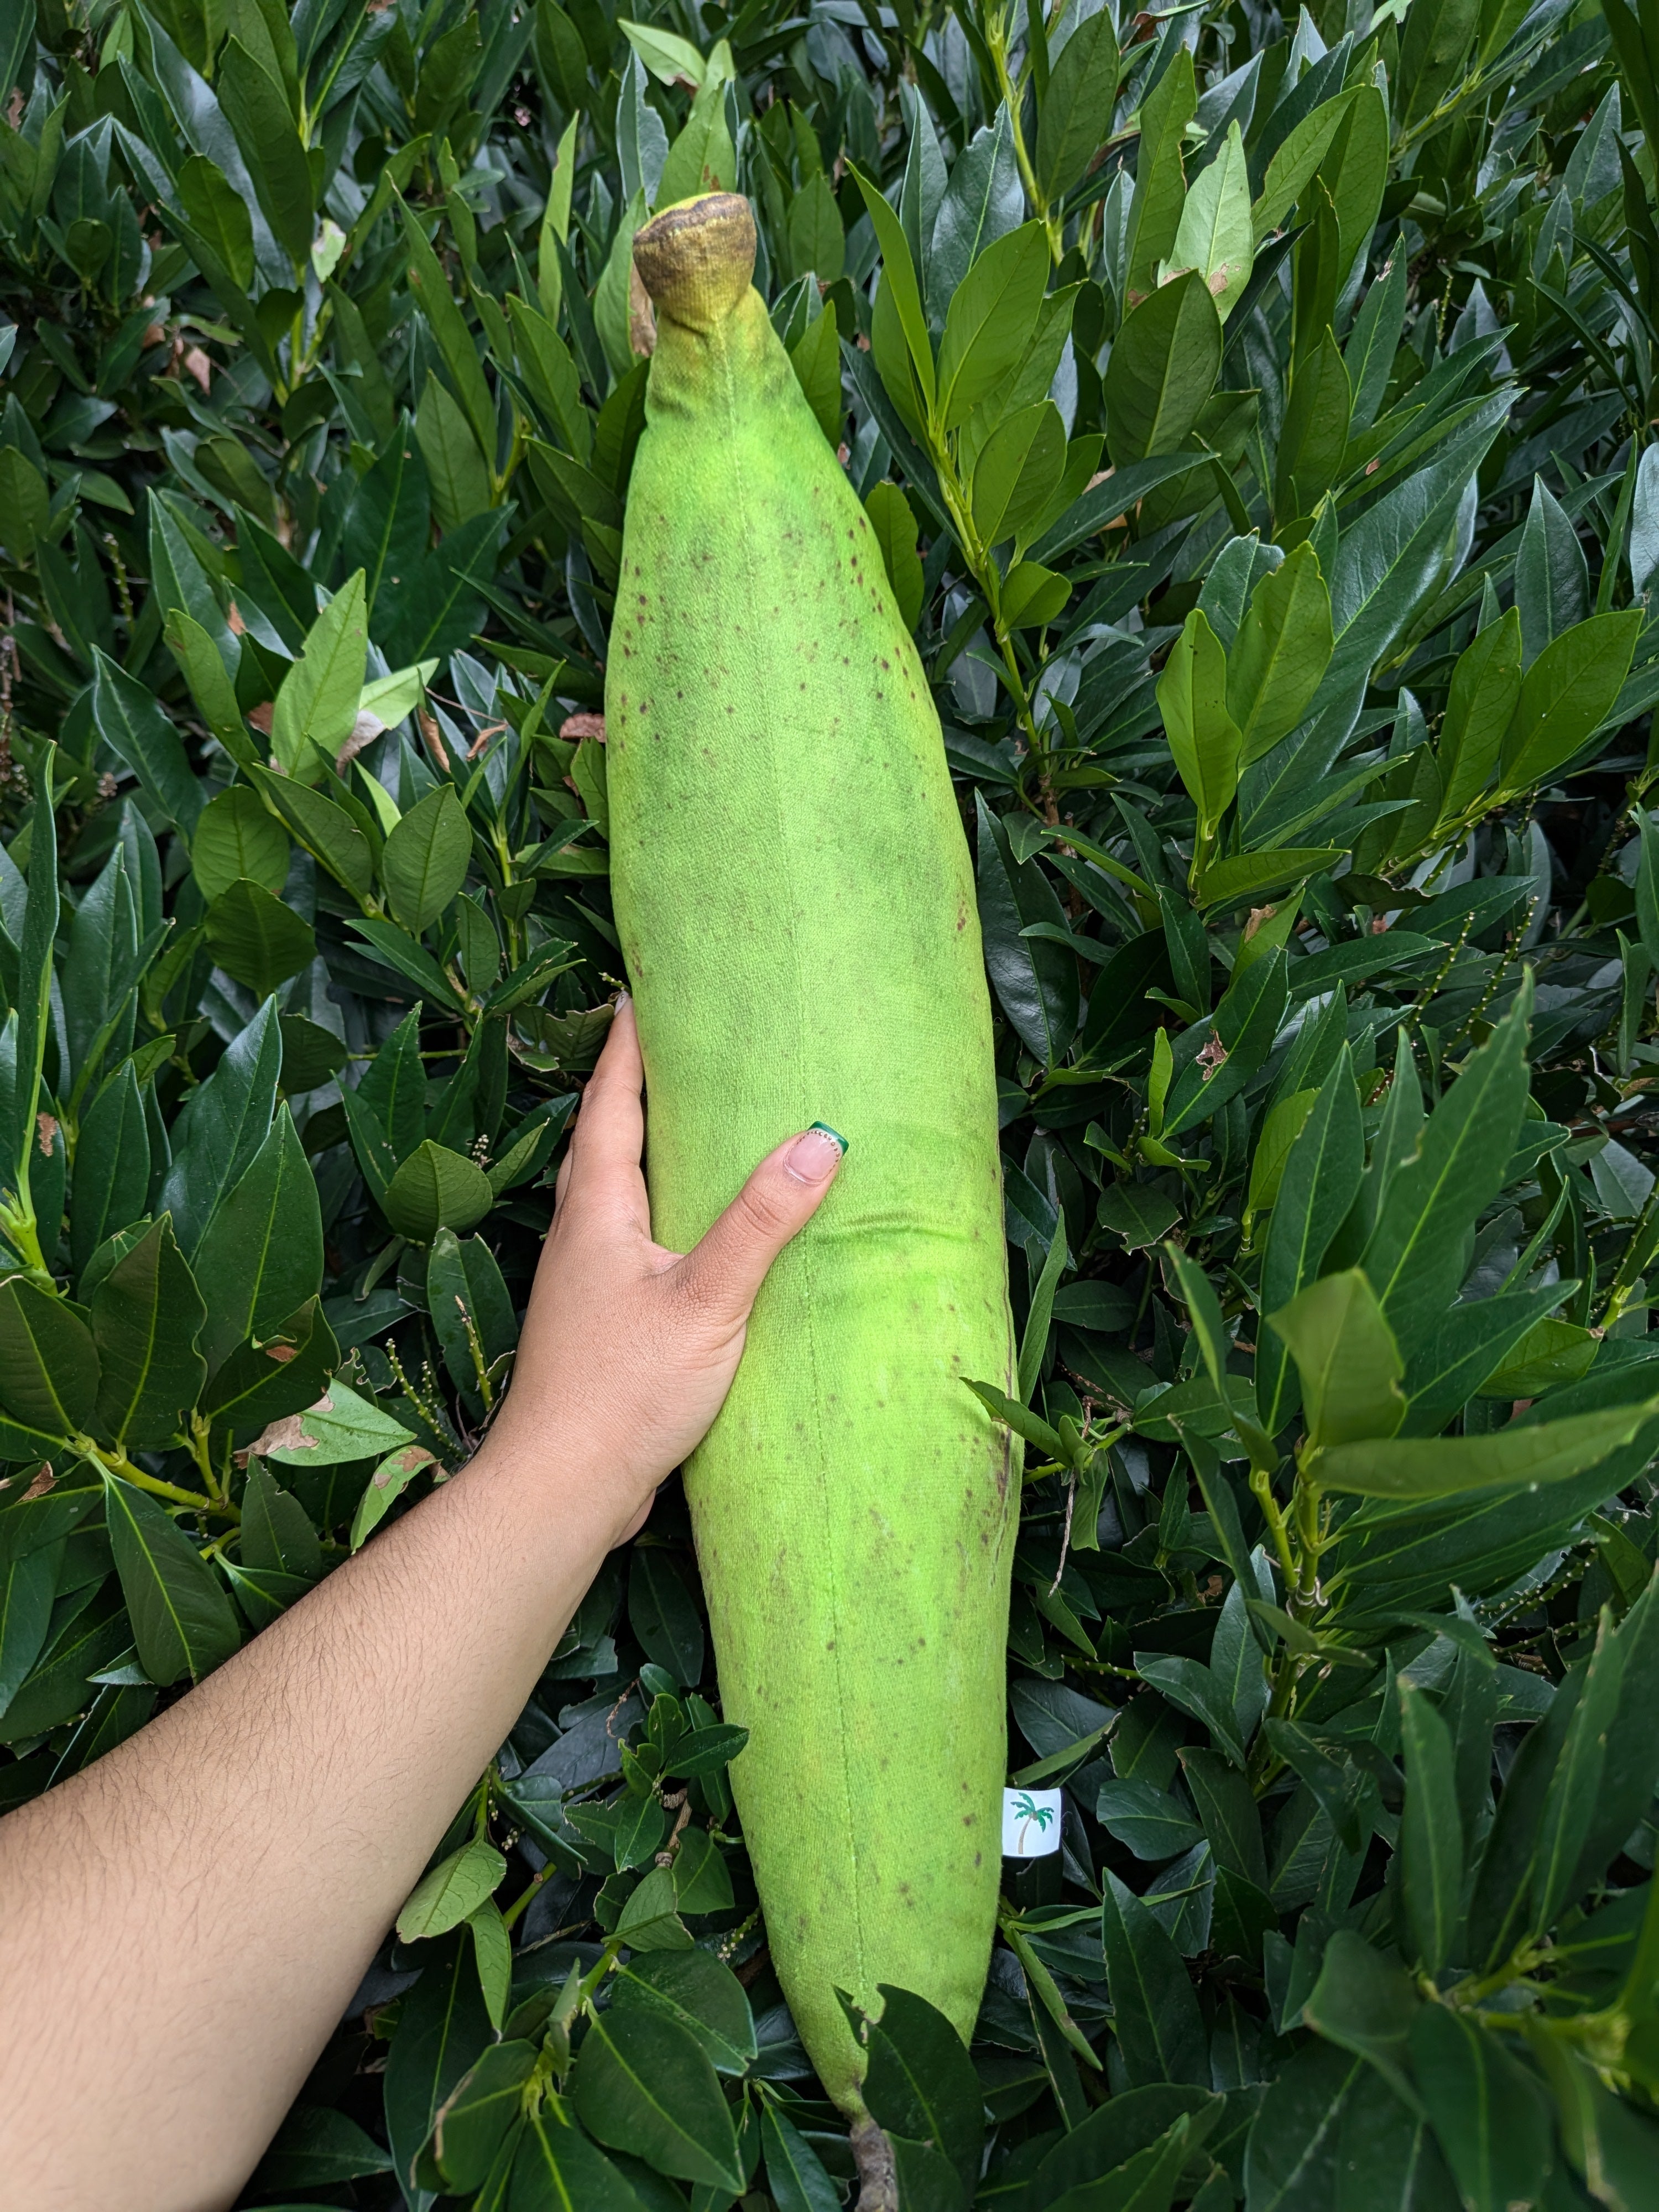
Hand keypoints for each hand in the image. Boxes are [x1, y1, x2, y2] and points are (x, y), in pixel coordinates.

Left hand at [485, 998, 843, 1542]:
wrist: (562, 1489)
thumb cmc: (622, 1391)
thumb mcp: (708, 1300)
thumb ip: (762, 1222)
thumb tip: (820, 1140)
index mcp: (597, 1212)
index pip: (611, 1105)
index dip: (626, 1048)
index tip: (637, 994)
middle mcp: (580, 1237)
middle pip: (604, 1142)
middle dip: (633, 1090)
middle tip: (671, 1047)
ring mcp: (584, 1284)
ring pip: (613, 1196)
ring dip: (643, 1154)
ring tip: (687, 1127)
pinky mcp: (600, 1326)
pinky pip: (628, 1245)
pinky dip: (656, 1216)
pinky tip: (691, 1236)